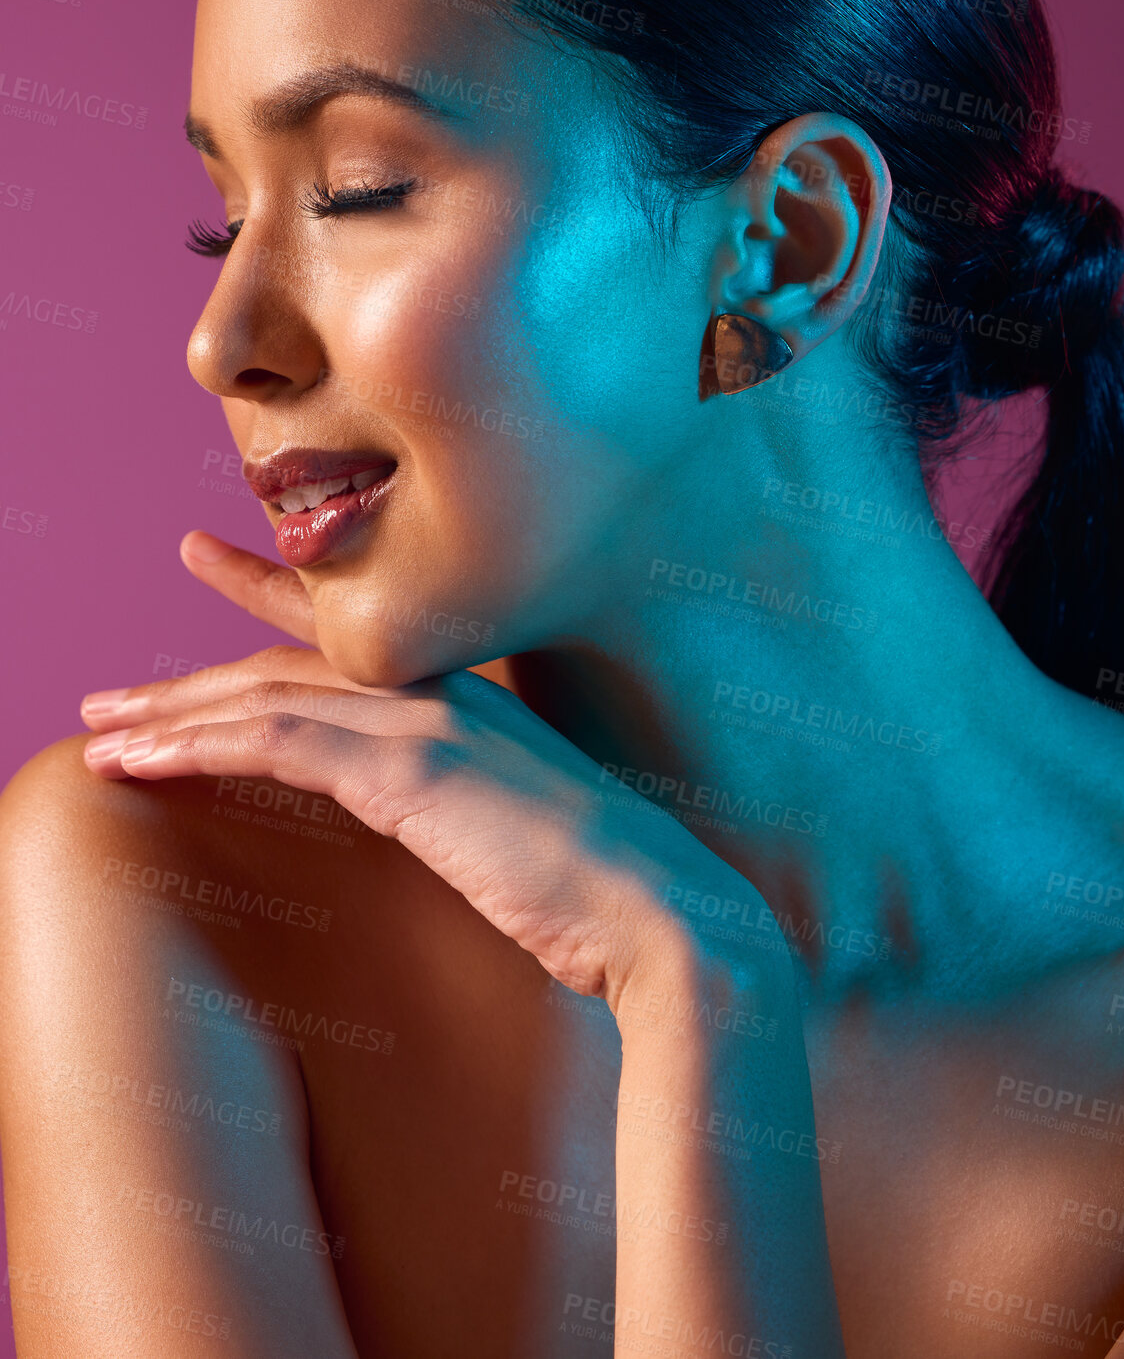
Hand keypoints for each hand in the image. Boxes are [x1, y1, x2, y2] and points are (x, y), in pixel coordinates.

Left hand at [80, 533, 769, 1010]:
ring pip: (264, 694)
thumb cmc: (610, 894)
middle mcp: (442, 690)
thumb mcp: (524, 834)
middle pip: (286, 660)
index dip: (269, 602)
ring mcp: (427, 720)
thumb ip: (471, 806)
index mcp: (470, 700)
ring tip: (97, 731)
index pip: (346, 641)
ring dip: (168, 714)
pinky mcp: (409, 765)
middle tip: (112, 690)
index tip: (215, 567)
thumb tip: (430, 818)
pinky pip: (272, 739)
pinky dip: (193, 746)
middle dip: (190, 672)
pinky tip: (134, 763)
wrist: (665, 917)